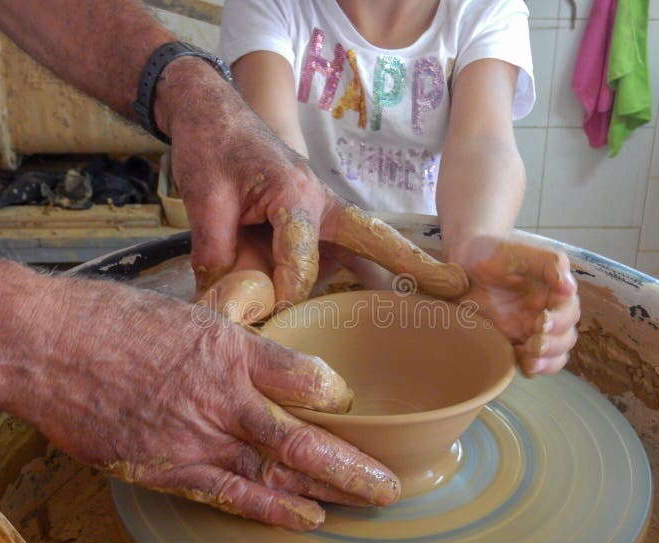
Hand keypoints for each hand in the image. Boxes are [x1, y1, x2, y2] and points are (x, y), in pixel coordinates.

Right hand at [31, 279, 400, 530]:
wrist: (45, 345)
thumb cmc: (112, 320)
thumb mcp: (185, 310)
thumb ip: (230, 331)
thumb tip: (260, 334)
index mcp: (230, 347)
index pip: (306, 376)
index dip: (336, 395)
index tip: (351, 406)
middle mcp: (221, 395)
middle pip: (302, 437)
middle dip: (352, 464)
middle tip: (390, 482)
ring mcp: (194, 435)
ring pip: (275, 471)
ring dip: (325, 491)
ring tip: (366, 503)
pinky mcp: (166, 466)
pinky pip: (229, 493)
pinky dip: (270, 508)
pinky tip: (304, 517)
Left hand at [154, 58, 467, 304]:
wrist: (212, 113)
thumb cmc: (212, 146)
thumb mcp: (204, 198)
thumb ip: (216, 251)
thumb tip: (225, 304)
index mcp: (295, 194)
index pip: (299, 261)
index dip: (280, 294)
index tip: (263, 314)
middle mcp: (320, 203)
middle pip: (370, 240)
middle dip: (410, 264)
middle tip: (454, 286)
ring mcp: (322, 211)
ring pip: (363, 246)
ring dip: (391, 271)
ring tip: (439, 294)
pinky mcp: (316, 219)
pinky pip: (350, 247)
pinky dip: (371, 268)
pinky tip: (387, 295)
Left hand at [449, 235, 579, 375]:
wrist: (462, 263)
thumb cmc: (495, 253)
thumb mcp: (522, 252)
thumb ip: (550, 265)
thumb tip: (570, 289)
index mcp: (554, 293)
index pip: (569, 312)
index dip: (560, 321)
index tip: (541, 321)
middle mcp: (546, 313)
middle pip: (566, 338)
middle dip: (554, 345)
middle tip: (534, 343)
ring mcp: (529, 331)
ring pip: (554, 355)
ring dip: (547, 361)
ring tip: (529, 360)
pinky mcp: (512, 343)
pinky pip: (531, 363)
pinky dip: (532, 368)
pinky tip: (521, 365)